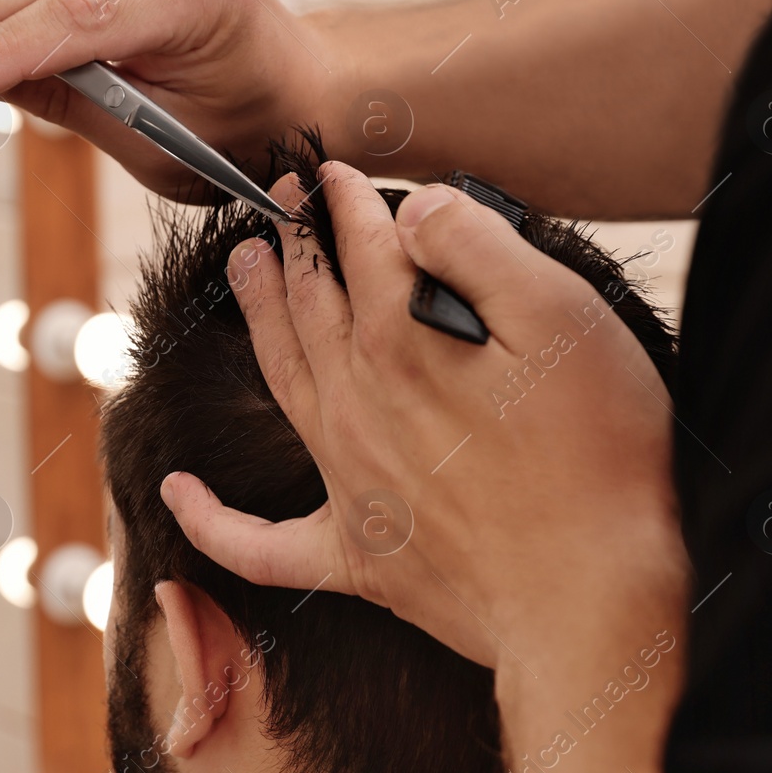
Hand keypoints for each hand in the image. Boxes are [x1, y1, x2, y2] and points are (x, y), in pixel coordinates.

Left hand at [160, 163, 686, 671]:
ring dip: (257, 317)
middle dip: (292, 242)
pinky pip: (259, 545)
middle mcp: (357, 403)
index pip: (359, 247)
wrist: (590, 600)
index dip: (345, 200)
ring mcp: (348, 482)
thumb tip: (413, 210)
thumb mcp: (561, 319)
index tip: (334, 171)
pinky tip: (176, 493)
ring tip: (242, 268)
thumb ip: (478, 248)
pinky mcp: (356, 557)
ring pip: (280, 379)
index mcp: (401, 343)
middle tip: (278, 201)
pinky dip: (211, 522)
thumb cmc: (595, 459)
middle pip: (308, 302)